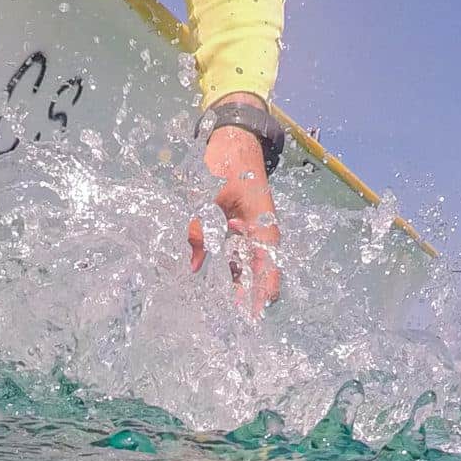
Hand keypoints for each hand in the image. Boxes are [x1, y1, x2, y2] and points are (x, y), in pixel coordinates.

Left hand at [186, 106, 281, 317]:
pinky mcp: (235, 228)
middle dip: (248, 296)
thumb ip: (198, 229)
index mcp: (263, 224)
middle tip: (236, 323)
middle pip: (258, 271)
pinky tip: (214, 284)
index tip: (254, 314)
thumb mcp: (208, 195)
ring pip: (245, 265)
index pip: (269, 265)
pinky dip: (226, 269)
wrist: (231, 138)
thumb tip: (191, 266)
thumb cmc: (227, 162)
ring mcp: (248, 230)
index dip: (263, 291)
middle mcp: (259, 231)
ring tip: (226, 312)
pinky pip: (233, 254)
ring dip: (237, 285)